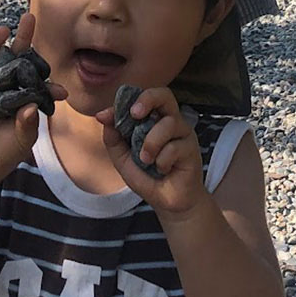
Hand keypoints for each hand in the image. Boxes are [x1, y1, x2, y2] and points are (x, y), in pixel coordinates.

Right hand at [0, 13, 63, 181]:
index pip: (37, 78)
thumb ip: (28, 124)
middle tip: (29, 17)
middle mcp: (5, 84)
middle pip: (13, 56)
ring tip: (3, 30)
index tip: (62, 93)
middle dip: (22, 37)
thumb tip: (31, 106)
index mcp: (23, 92)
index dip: (48, 82)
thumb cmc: (6, 148)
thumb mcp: (23, 138)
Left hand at [98, 87, 207, 218]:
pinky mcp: (192, 148)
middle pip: (164, 94)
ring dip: (152, 143)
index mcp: (153, 120)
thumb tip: (103, 116)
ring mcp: (183, 133)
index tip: (107, 115)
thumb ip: (113, 138)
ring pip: (168, 123)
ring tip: (146, 160)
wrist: (168, 202)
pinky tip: (163, 170)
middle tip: (135, 114)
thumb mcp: (123, 159)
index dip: (125, 101)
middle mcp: (170, 122)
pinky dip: (162, 161)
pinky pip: (174, 147)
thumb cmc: (148, 177)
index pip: (143, 99)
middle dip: (147, 99)